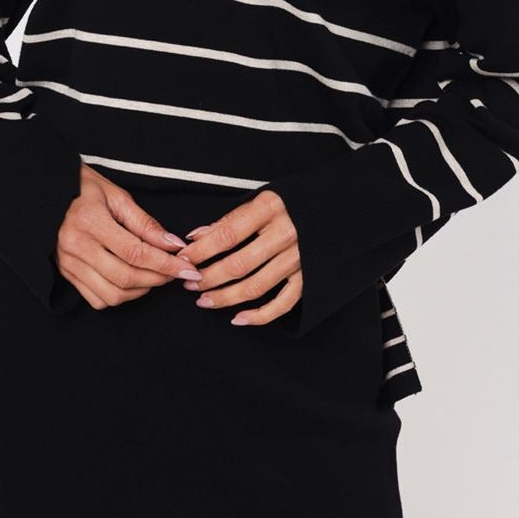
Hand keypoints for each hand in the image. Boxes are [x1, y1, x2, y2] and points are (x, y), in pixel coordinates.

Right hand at [54, 164, 201, 309]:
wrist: (47, 194)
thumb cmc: (83, 189)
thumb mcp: (117, 196)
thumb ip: (146, 223)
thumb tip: (173, 245)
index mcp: (89, 221)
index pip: (136, 252)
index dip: (166, 264)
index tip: (188, 267)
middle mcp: (76, 246)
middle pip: (125, 277)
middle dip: (158, 278)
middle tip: (175, 272)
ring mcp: (68, 263)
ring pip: (112, 294)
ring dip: (140, 290)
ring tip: (155, 276)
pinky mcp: (66, 274)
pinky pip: (97, 299)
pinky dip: (120, 297)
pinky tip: (132, 283)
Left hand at [173, 190, 303, 325]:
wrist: (335, 209)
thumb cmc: (292, 202)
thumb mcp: (261, 199)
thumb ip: (230, 219)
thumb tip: (196, 237)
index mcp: (270, 208)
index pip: (226, 235)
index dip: (200, 251)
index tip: (182, 259)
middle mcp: (286, 234)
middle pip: (238, 265)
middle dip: (208, 277)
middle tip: (189, 283)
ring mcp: (299, 258)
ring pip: (255, 287)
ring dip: (225, 298)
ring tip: (204, 300)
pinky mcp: (310, 277)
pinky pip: (283, 303)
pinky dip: (260, 316)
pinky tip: (238, 318)